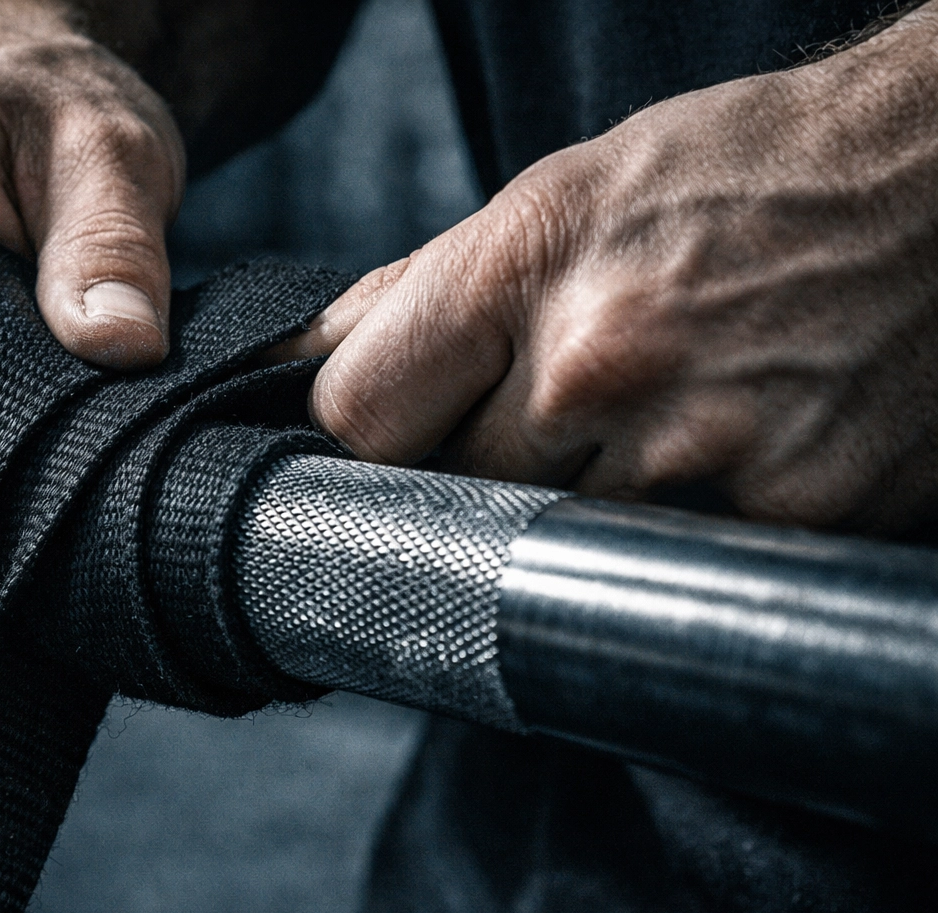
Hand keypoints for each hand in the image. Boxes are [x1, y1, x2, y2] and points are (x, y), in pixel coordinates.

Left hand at [287, 8, 937, 533]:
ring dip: (575, 509)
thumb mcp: (570, 192)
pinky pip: (665, 565)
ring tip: (649, 428)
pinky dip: (673, 532)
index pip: (354, 414)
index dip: (358, 438)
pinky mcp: (787, 515)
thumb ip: (427, 290)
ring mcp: (696, 450)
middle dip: (471, 474)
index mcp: (527, 266)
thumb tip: (298, 364)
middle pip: (447, 494)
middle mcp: (600, 361)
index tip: (388, 437)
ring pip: (550, 545)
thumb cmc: (746, 175)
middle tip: (543, 425)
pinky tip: (720, 456)